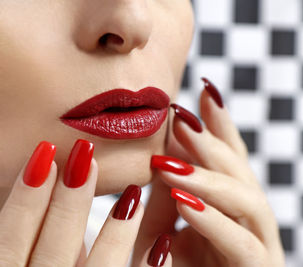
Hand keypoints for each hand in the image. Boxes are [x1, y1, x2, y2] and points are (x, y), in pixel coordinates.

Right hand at [0, 139, 171, 266]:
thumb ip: (37, 244)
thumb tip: (51, 192)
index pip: (11, 237)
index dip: (25, 195)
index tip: (46, 152)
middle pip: (53, 247)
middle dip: (69, 200)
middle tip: (87, 155)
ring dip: (116, 232)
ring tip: (134, 193)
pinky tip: (164, 244)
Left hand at [133, 78, 284, 266]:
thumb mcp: (163, 227)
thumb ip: (165, 193)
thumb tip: (158, 151)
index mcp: (230, 205)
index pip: (230, 157)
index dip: (221, 124)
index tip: (203, 90)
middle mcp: (250, 219)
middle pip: (240, 171)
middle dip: (212, 142)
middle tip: (180, 116)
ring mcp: (260, 244)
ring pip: (248, 199)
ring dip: (211, 175)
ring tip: (173, 157)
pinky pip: (240, 242)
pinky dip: (212, 218)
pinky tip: (183, 199)